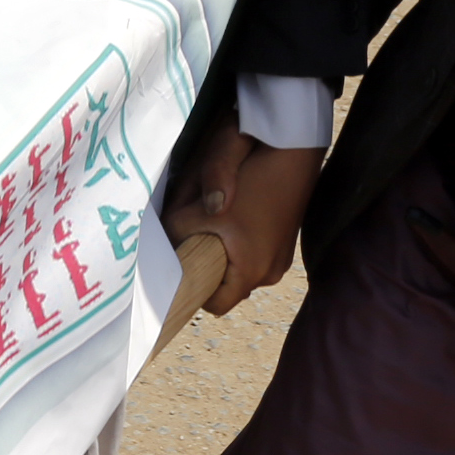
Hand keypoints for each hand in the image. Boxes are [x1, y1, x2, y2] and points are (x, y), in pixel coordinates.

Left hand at [159, 128, 321, 315]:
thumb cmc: (250, 177)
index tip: (180, 270)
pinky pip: (253, 255)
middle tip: (188, 244)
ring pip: (239, 269)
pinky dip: (238, 245)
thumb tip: (160, 244)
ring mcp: (281, 258)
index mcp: (253, 271)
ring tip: (208, 229)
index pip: (215, 305)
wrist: (294, 149)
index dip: (194, 292)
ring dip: (221, 255)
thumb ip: (175, 228)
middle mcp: (271, 273)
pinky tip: (228, 220)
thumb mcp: (202, 204)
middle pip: (227, 287)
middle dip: (206, 269)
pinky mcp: (284, 243)